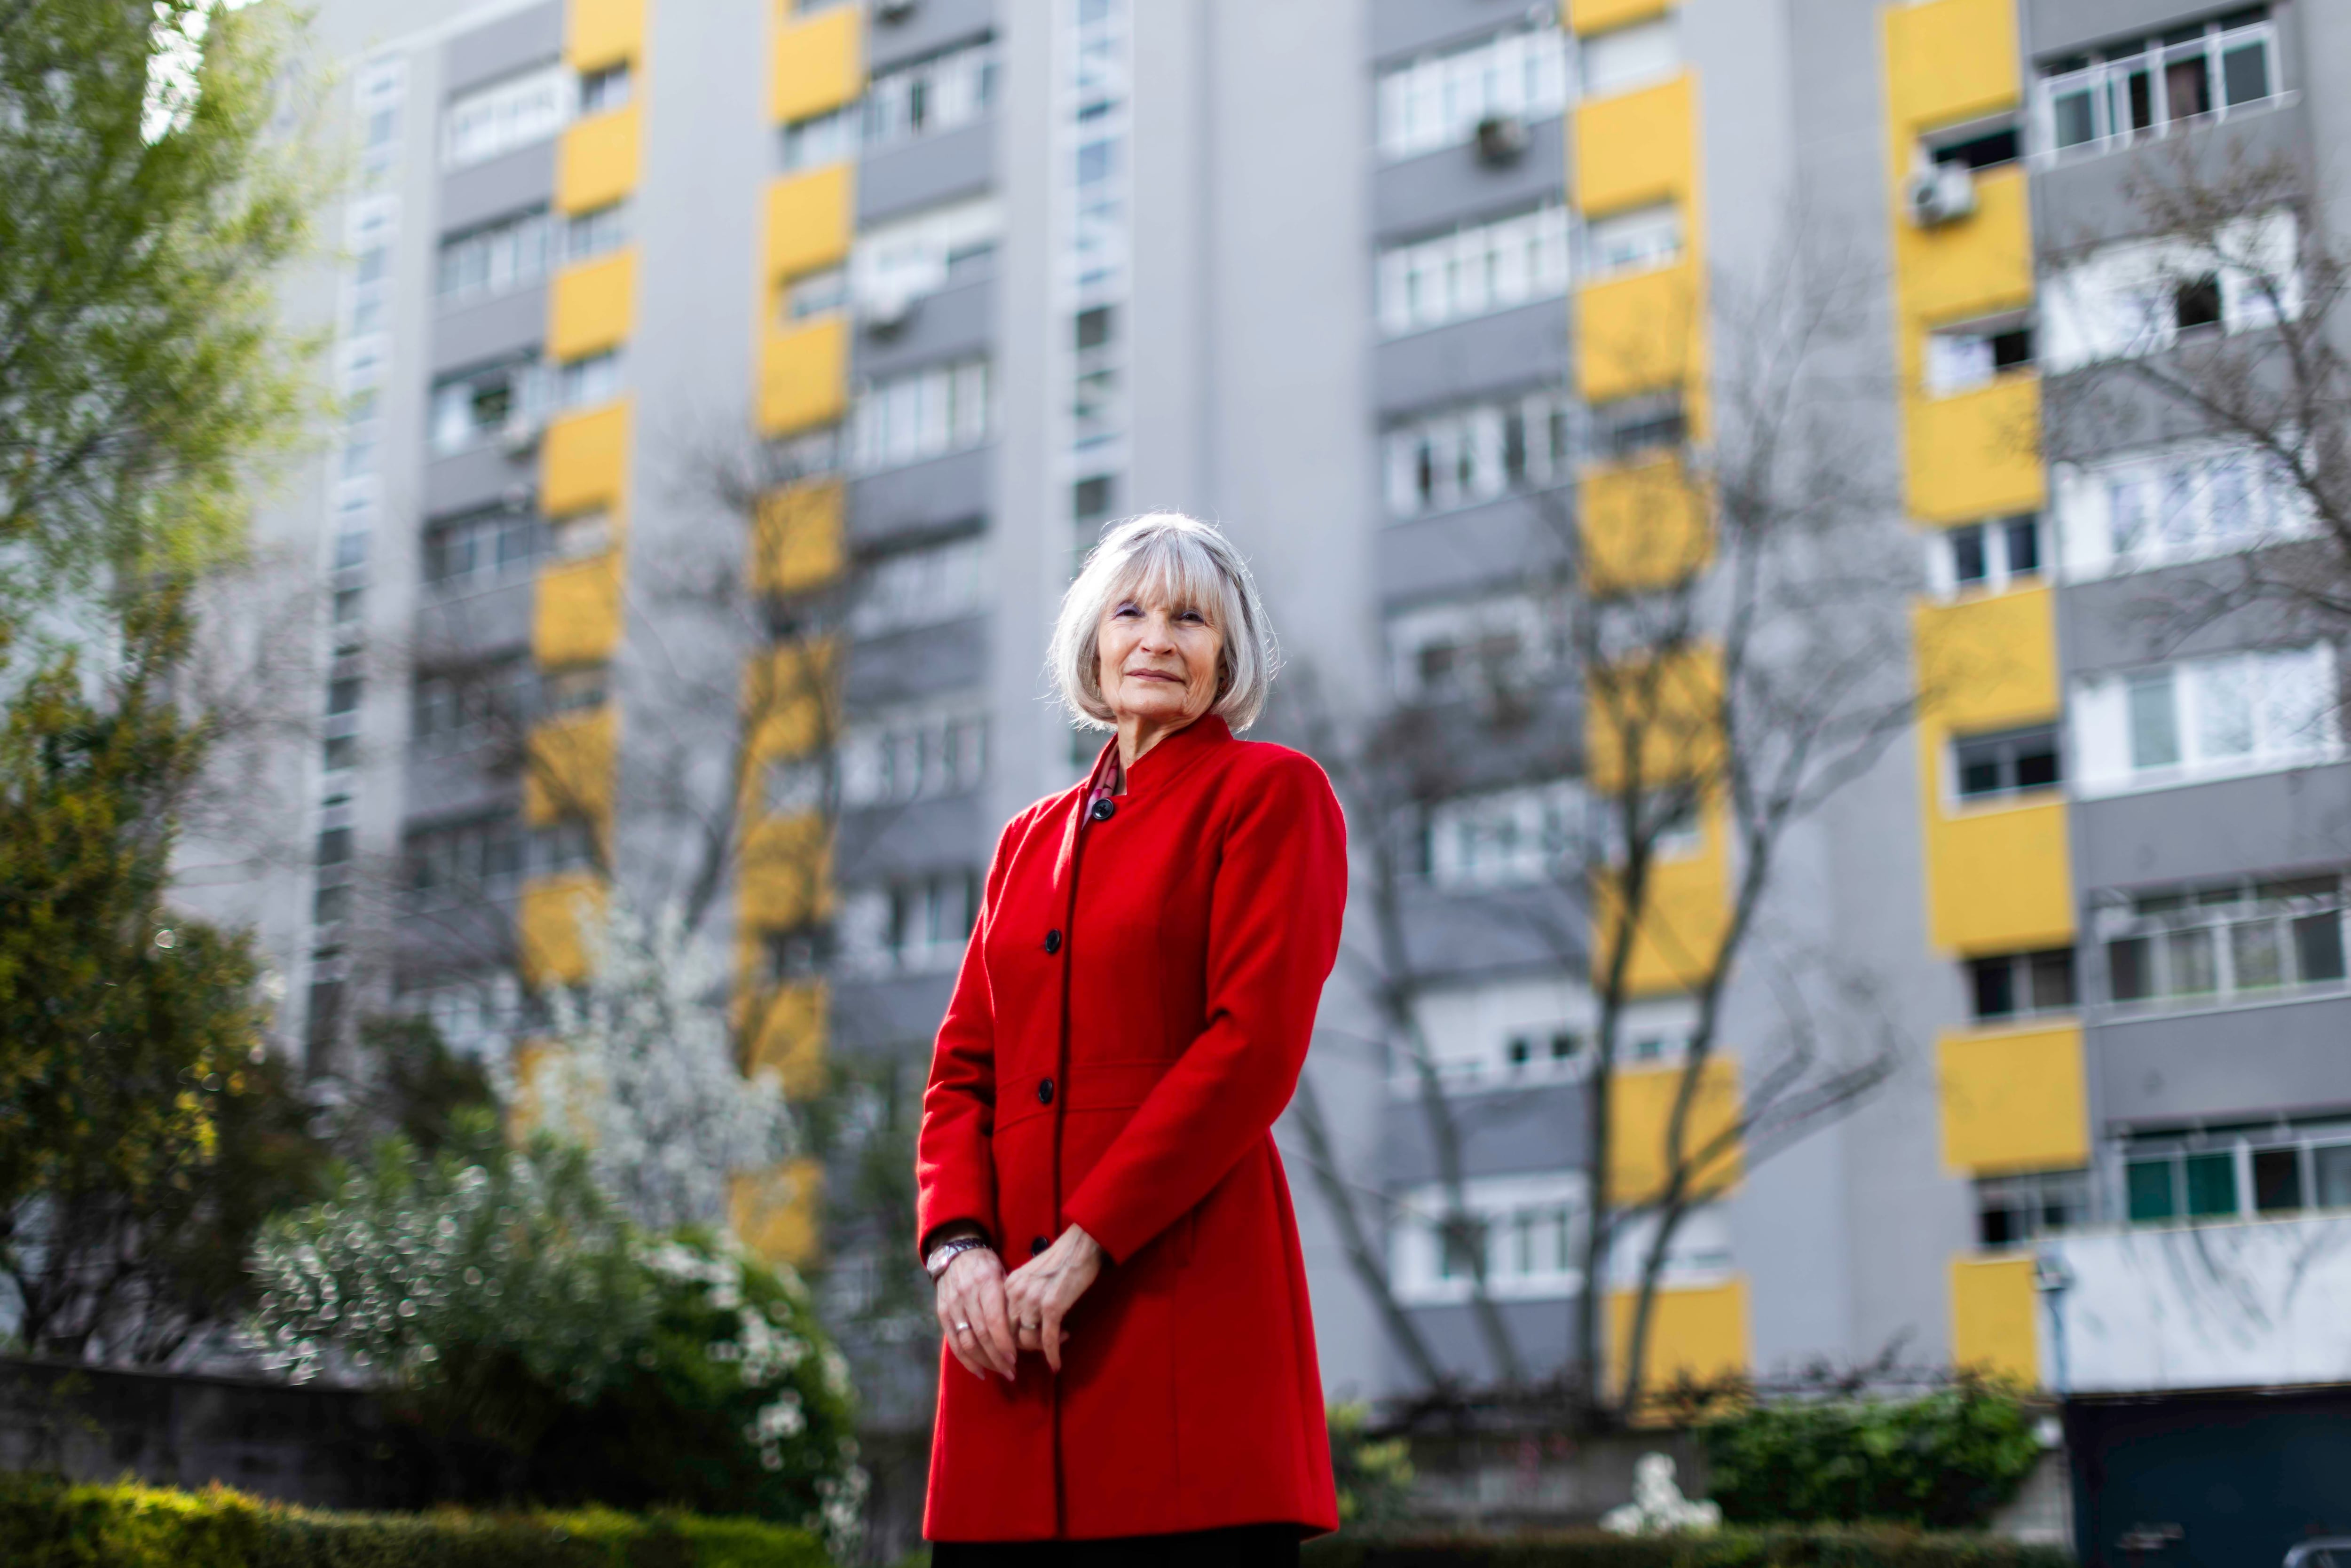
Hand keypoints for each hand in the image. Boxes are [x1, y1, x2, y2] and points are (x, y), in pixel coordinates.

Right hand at [934, 1245, 1017, 1379]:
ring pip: (967, 1342)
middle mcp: (967, 1296)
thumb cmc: (986, 1264)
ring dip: (985, 1362)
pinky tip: (980, 1371)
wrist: (955, 1252)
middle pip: (982, 1335)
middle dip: (998, 1357)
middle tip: (1011, 1372)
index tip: (1015, 1359)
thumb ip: (1011, 1299)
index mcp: (986, 1283)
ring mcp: (952, 1306)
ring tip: (1000, 1372)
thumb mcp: (1003, 1274)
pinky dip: (966, 1361)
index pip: (994, 1319)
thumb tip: (1030, 1325)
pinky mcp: (943, 1315)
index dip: (1004, 1342)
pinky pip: (954, 1343)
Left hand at [1002, 1224, 1103, 1372]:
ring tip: (1057, 1345)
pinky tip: (1056, 1364)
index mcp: (1009, 1286)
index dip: (1006, 1340)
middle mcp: (1016, 1294)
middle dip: (1020, 1349)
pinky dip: (1052, 1355)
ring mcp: (1033, 1301)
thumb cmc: (1059, 1260)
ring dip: (1040, 1349)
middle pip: (1009, 1334)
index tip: (1014, 1350)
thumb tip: (1023, 1321)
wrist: (1080, 1246)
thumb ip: (1022, 1296)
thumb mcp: (1030, 1276)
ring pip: (1027, 1339)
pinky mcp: (1052, 1307)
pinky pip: (1048, 1340)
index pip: (999, 1322)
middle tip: (1035, 1351)